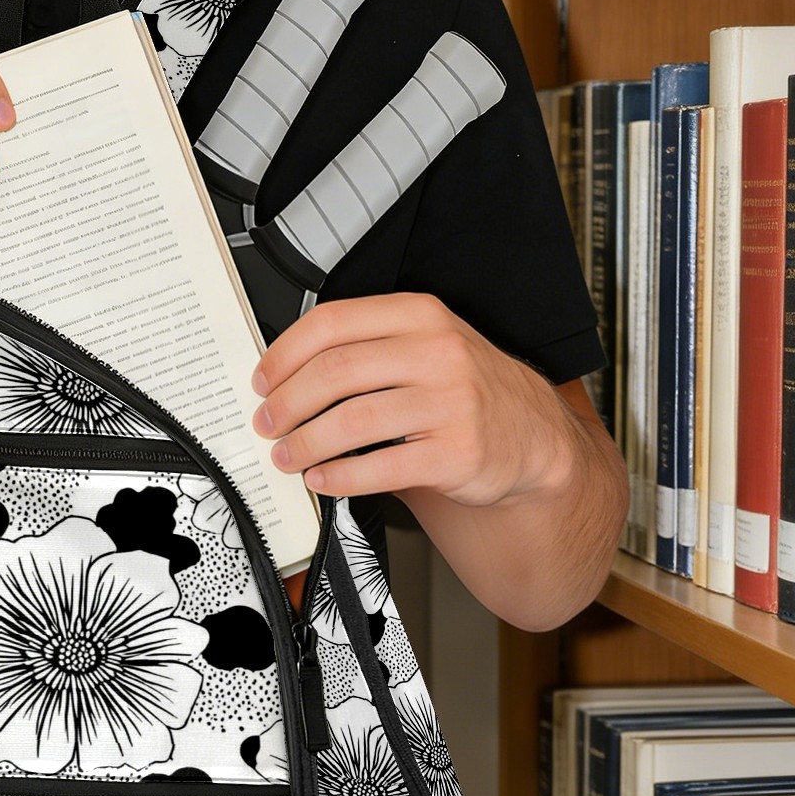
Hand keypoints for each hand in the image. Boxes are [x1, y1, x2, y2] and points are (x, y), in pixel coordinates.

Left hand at [251, 292, 575, 506]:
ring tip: (287, 456)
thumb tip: (284, 378)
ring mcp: (450, 402)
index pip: (332, 323)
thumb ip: (365, 350)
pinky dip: (340, 478)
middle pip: (335, 372)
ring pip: (352, 420)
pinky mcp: (456, 452)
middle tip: (267, 423)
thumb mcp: (423, 348)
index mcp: (419, 315)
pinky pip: (380, 466)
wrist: (531, 435)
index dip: (284, 354)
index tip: (262, 381)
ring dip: (306, 443)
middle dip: (287, 403)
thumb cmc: (464, 391)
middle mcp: (437, 352)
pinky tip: (322, 480)